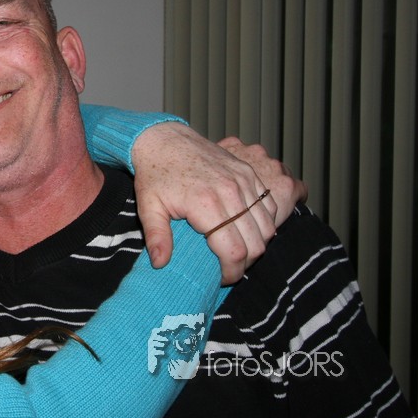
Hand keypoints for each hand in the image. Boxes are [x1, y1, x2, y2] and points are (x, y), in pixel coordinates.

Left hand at [131, 122, 305, 283]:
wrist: (164, 139)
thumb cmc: (155, 174)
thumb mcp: (148, 207)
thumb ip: (156, 236)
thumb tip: (161, 264)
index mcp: (205, 204)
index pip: (234, 251)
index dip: (232, 272)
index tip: (222, 278)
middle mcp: (230, 192)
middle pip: (256, 243)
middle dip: (246, 263)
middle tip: (230, 268)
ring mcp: (243, 180)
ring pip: (267, 226)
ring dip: (258, 244)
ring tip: (240, 251)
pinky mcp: (248, 172)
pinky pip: (269, 205)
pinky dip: (265, 223)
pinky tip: (248, 230)